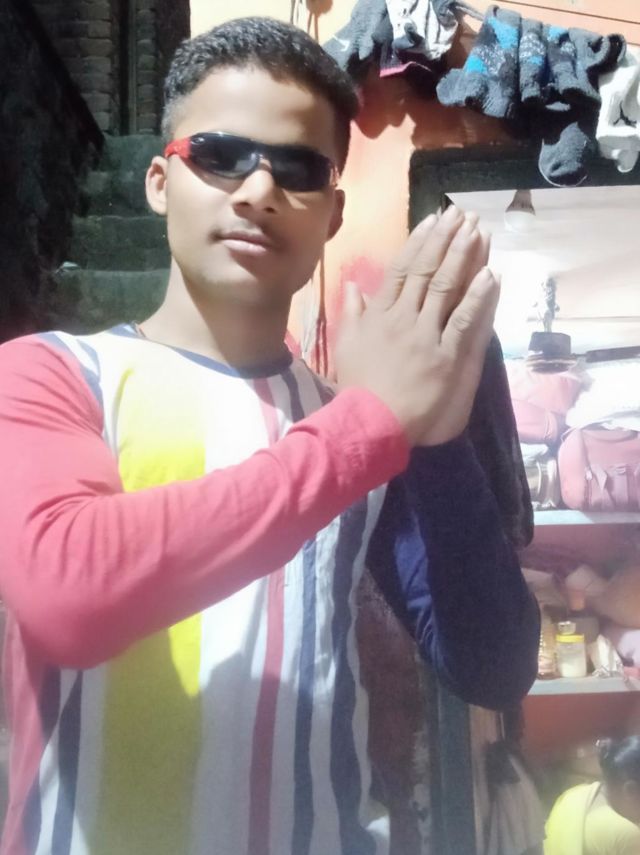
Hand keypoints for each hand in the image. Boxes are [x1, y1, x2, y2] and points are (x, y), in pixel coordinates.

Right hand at [335, 205, 499, 446]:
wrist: (371, 421)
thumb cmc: (358, 387)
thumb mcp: (345, 345)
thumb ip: (351, 313)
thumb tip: (352, 285)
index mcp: (379, 314)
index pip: (401, 269)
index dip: (419, 242)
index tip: (433, 219)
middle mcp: (403, 317)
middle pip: (428, 271)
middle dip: (446, 239)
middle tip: (462, 214)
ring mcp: (427, 336)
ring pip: (447, 288)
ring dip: (464, 257)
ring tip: (478, 231)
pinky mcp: (447, 356)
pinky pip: (465, 321)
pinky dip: (478, 297)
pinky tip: (490, 274)